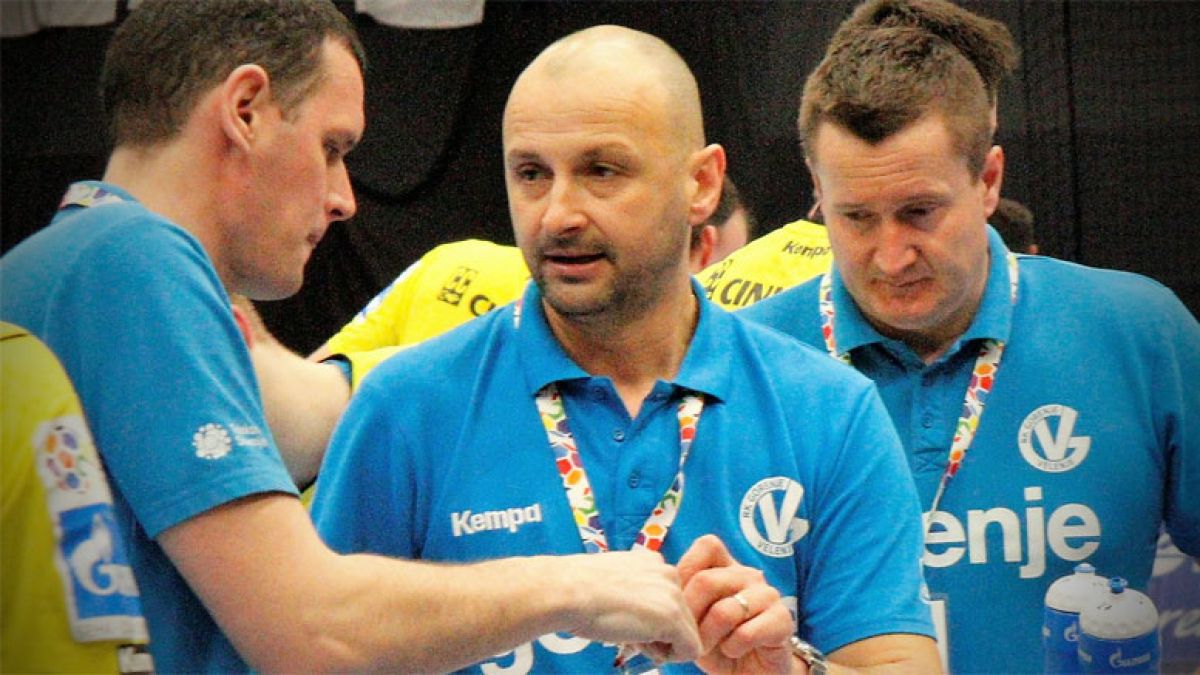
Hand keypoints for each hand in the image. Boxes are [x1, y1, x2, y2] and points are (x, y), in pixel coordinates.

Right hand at [555, 549, 701, 663]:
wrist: (567, 592)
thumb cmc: (577, 591)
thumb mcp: (614, 583)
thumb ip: (636, 595)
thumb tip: (646, 623)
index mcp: (653, 562)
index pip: (668, 600)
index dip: (651, 620)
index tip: (627, 620)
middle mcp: (668, 572)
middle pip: (681, 617)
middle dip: (660, 633)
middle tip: (629, 633)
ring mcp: (672, 594)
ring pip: (687, 634)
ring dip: (662, 644)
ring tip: (630, 637)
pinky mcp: (672, 618)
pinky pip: (691, 649)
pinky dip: (672, 657)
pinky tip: (643, 647)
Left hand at [677, 535, 796, 673]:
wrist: (751, 670)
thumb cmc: (719, 640)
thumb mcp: (693, 617)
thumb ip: (681, 597)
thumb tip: (660, 590)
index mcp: (727, 567)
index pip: (707, 546)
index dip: (686, 572)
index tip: (678, 603)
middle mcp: (749, 575)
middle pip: (707, 581)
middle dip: (689, 616)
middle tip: (686, 637)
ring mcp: (768, 595)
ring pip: (725, 611)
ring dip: (708, 637)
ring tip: (707, 648)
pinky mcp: (782, 620)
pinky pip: (747, 632)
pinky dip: (732, 647)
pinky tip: (732, 650)